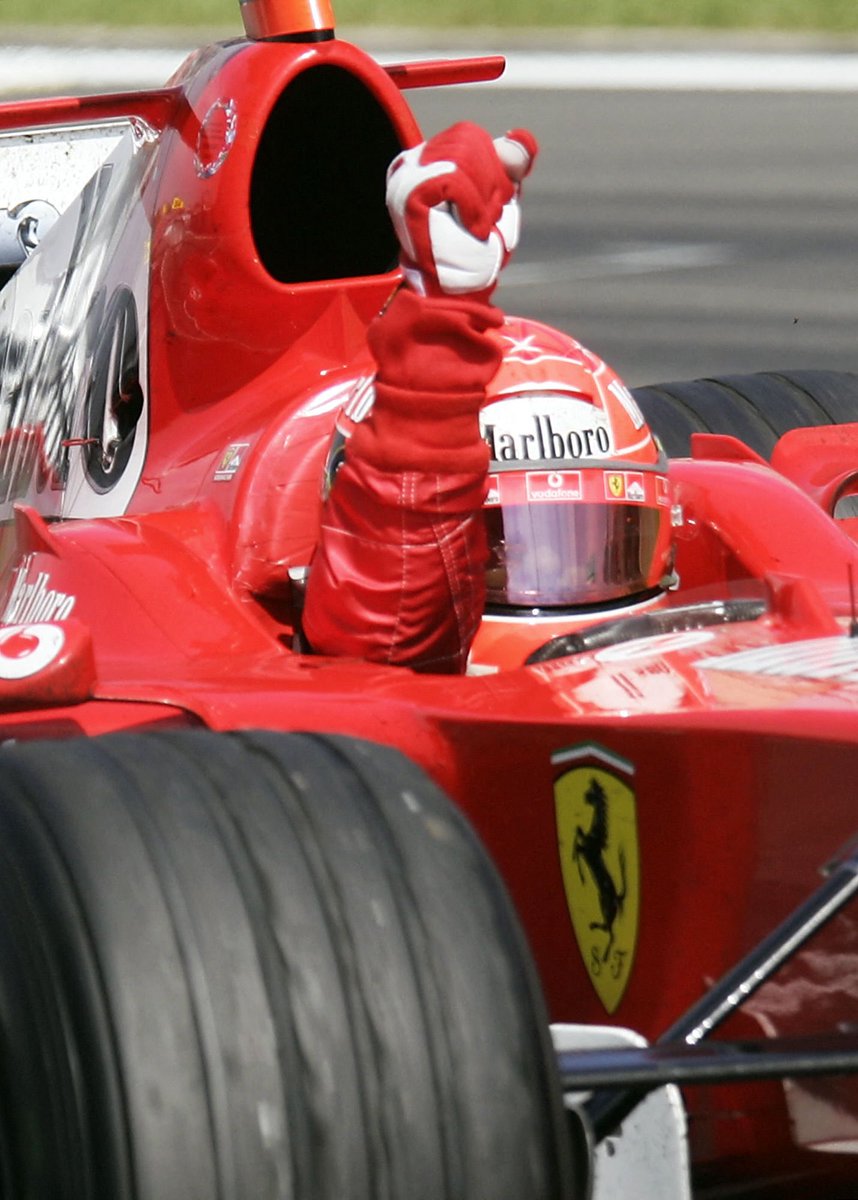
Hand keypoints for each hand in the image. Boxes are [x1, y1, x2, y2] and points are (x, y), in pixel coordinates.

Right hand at [385, 122, 536, 298]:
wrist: (457, 295)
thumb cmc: (475, 253)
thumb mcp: (499, 201)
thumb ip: (509, 167)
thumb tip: (522, 138)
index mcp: (428, 162)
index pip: (470, 137)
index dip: (493, 168)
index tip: (491, 208)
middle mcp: (410, 164)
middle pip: (468, 139)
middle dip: (491, 181)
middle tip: (487, 221)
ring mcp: (406, 177)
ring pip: (463, 156)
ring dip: (484, 198)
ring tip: (479, 229)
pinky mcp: (409, 194)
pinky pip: (455, 178)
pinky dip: (475, 206)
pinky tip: (474, 230)